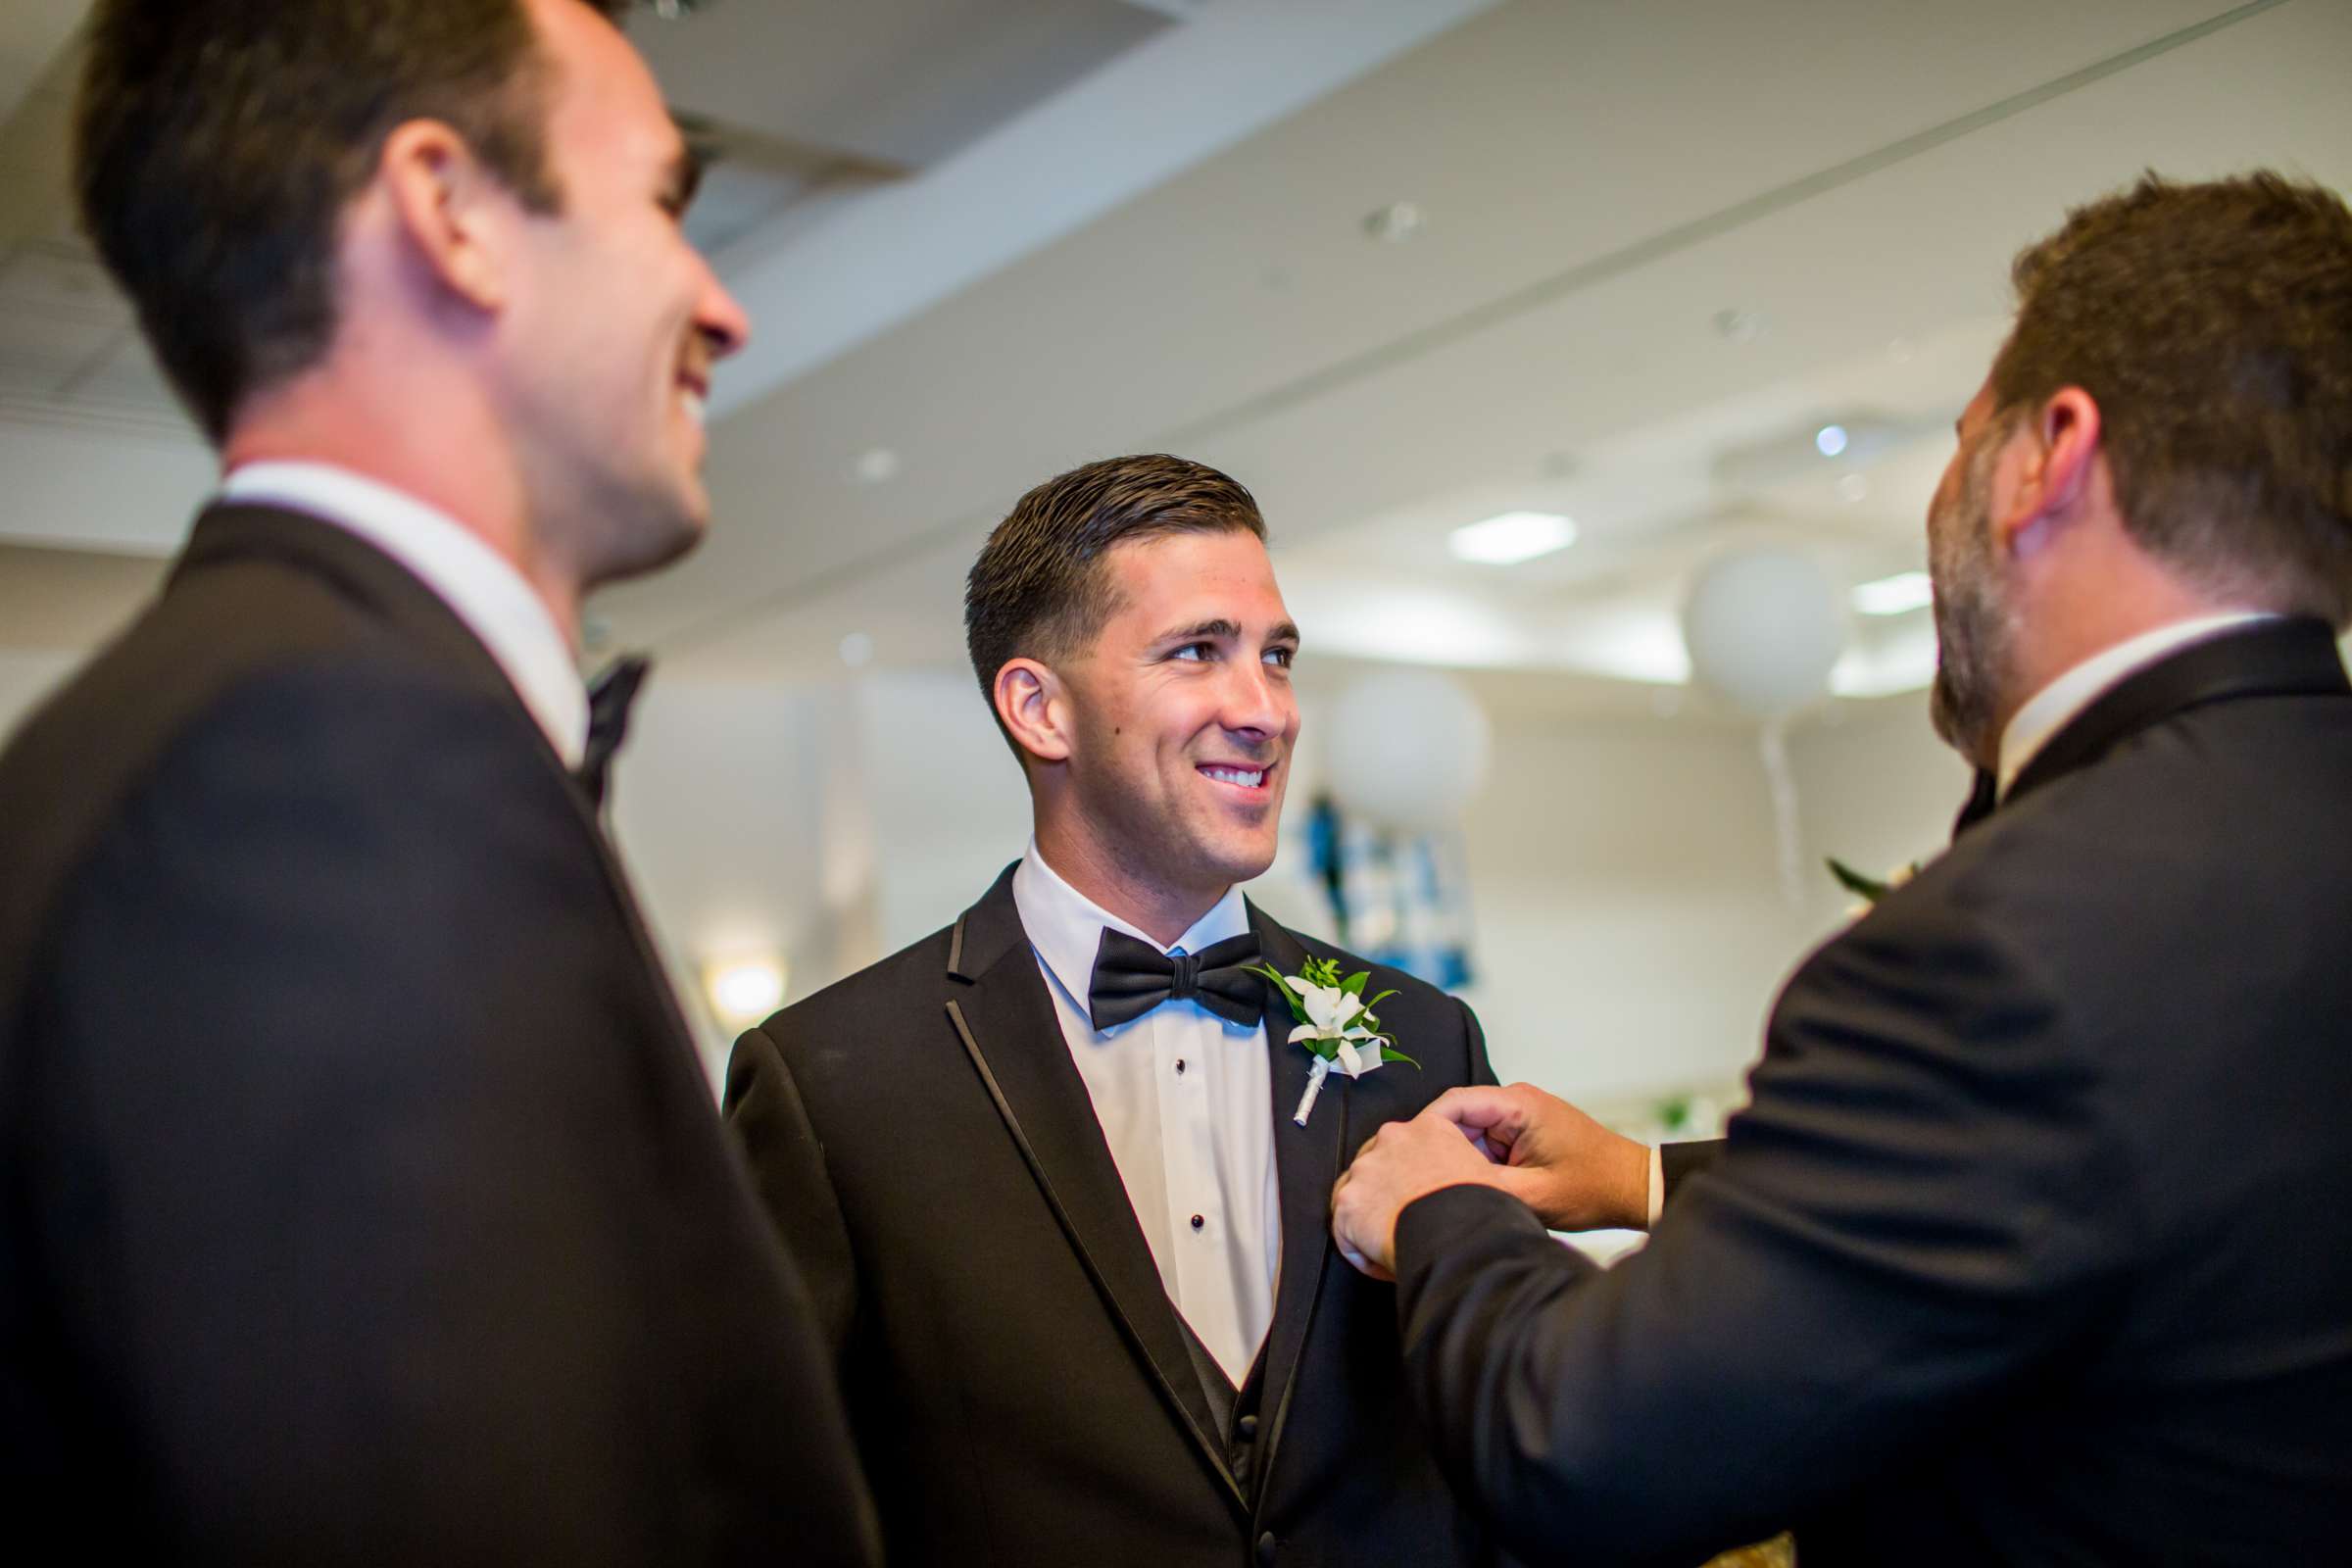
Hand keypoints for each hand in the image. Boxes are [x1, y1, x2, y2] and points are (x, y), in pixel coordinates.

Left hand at [1330, 1110, 1502, 1280]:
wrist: (1462, 1236)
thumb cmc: (1483, 1212)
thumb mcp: (1495, 1178)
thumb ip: (1481, 1173)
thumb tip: (1495, 1190)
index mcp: (1431, 1127)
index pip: (1413, 1147)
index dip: (1417, 1179)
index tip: (1426, 1201)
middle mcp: (1393, 1139)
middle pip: (1381, 1168)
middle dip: (1390, 1198)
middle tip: (1409, 1225)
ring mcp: (1366, 1169)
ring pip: (1359, 1197)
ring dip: (1374, 1223)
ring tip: (1397, 1247)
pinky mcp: (1348, 1202)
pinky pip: (1346, 1232)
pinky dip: (1362, 1252)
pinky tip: (1386, 1264)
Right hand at [1424, 1083, 1652, 1232]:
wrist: (1631, 1188)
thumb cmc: (1594, 1188)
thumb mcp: (1534, 1196)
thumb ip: (1484, 1186)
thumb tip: (1440, 1187)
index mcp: (1518, 1105)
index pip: (1453, 1103)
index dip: (1424, 1129)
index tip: (1405, 1158)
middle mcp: (1515, 1102)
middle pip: (1456, 1118)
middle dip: (1439, 1149)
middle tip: (1421, 1183)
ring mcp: (1518, 1116)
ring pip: (1467, 1133)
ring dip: (1459, 1160)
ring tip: (1448, 1190)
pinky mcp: (1521, 1132)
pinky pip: (1484, 1143)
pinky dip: (1476, 1165)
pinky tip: (1472, 1189)